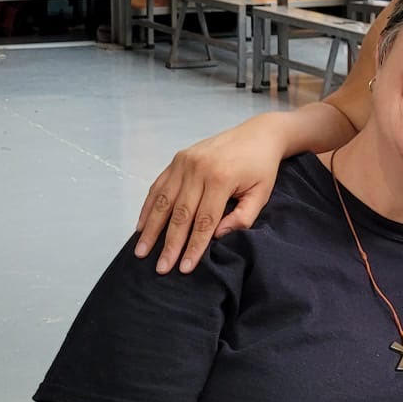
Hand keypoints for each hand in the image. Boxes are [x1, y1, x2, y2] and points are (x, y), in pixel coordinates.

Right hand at [133, 122, 286, 270]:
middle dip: (169, 244)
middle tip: (160, 268)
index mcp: (221, 178)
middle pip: (180, 214)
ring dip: (151, 228)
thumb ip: (242, 218)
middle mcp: (199, 169)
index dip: (193, 247)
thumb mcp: (261, 194)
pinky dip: (149, 207)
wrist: (258, 133)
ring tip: (141, 251)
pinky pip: (159, 185)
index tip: (184, 268)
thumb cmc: (261, 168)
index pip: (204, 221)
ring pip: (163, 201)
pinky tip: (142, 226)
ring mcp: (185, 161)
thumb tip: (217, 238)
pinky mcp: (179, 158)